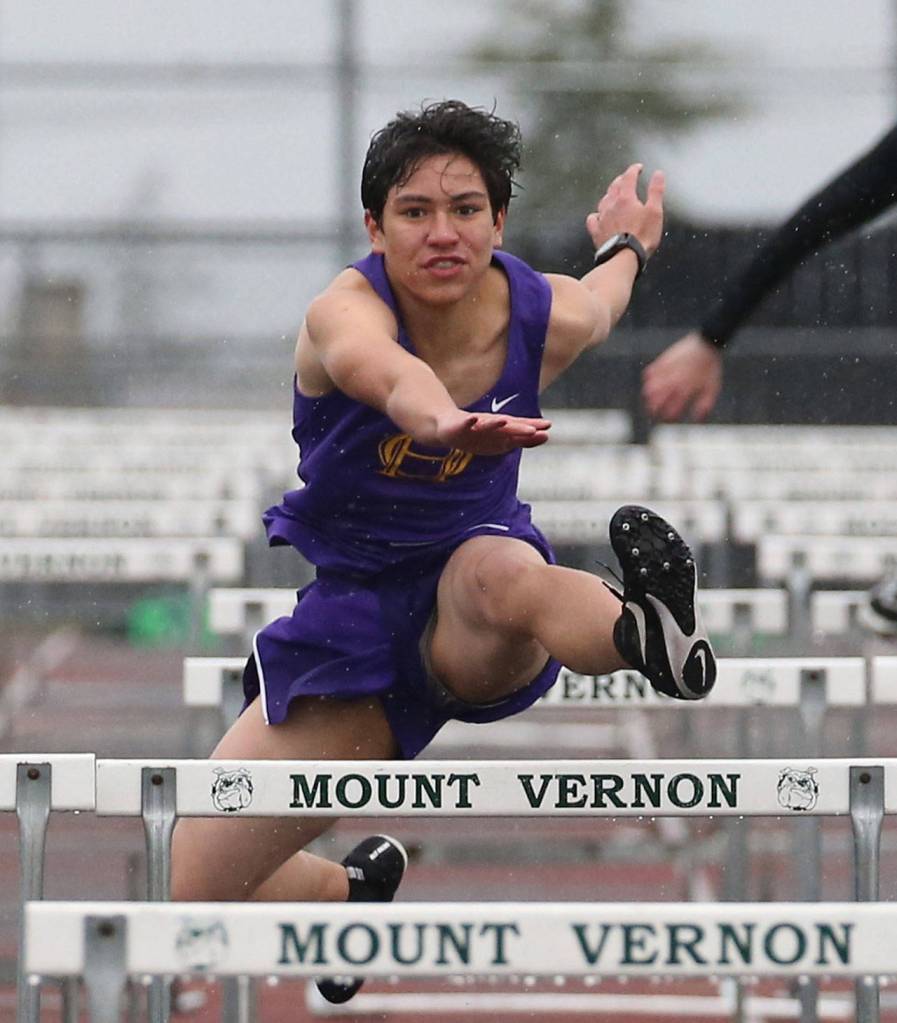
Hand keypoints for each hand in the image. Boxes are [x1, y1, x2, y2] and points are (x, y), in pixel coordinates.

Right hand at [434, 410, 550, 453]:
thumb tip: (547, 435)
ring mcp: (477, 425)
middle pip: (507, 427)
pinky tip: (472, 419)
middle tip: (533, 430)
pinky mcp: (461, 425)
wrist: (450, 428)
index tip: (548, 426)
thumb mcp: (504, 439)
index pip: (520, 428)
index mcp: (502, 430)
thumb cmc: (480, 433)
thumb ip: (524, 438)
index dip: (533, 428)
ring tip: (504, 421)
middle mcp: (492, 425)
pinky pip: (465, 423)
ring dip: (495, 423)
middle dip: (519, 428)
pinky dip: (469, 422)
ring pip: (488, 425)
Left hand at [586, 163, 664, 258]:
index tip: (638, 168)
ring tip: (614, 194)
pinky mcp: (596, 233)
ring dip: (609, 195)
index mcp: (626, 198)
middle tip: (626, 178)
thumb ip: (656, 191)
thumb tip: (658, 174)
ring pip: (603, 201)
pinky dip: (596, 214)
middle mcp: (611, 206)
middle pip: (614, 187)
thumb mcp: (655, 212)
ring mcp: (602, 219)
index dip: (634, 170)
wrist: (624, 258)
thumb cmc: (642, 237)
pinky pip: (592, 219)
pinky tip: (598, 216)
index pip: (628, 177)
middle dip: (621, 180)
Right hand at [642, 331, 722, 421]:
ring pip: (649, 388)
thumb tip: (697, 418)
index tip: (667, 418)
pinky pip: (649, 373)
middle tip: (653, 411)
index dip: (667, 417)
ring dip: (648, 396)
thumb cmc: (711, 368)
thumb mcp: (712, 388)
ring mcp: (667, 372)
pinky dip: (647, 379)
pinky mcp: (662, 361)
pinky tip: (650, 381)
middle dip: (653, 409)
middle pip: (656, 401)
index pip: (671, 410)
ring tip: (649, 398)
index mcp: (686, 391)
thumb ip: (705, 404)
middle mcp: (674, 383)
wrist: (706, 344)